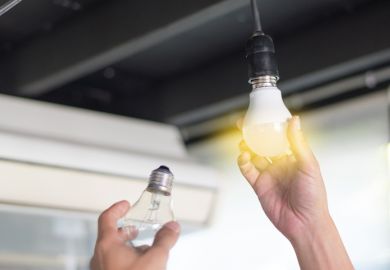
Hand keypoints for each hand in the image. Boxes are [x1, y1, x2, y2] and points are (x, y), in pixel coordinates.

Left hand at [90, 201, 179, 269]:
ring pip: (112, 251)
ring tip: (144, 249)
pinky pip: (114, 264)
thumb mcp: (155, 258)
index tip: (127, 204)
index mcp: (107, 245)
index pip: (107, 218)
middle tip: (137, 227)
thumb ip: (165, 240)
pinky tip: (141, 266)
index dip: (117, 208)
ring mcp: (101, 269)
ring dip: (128, 246)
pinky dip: (126, 259)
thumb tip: (173, 227)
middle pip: (110, 235)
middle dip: (126, 230)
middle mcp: (100, 256)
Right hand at [238, 116, 327, 239]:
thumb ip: (298, 143)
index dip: (269, 126)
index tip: (260, 115)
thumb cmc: (314, 196)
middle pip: (263, 144)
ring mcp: (268, 174)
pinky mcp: (259, 186)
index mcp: (293, 157)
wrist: (305, 223)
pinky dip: (243, 162)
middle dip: (253, 134)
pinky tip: (243, 157)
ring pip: (253, 155)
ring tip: (242, 141)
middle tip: (243, 124)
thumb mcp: (309, 165)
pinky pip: (247, 170)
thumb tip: (294, 120)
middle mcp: (280, 164)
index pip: (279, 137)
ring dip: (246, 147)